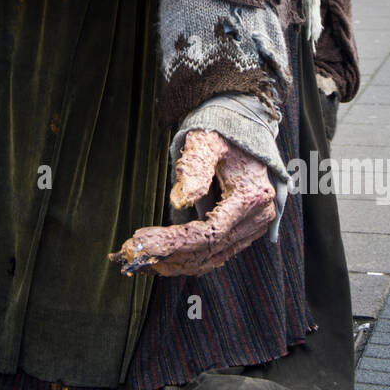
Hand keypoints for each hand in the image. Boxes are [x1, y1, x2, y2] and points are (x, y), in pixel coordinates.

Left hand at [109, 129, 274, 278]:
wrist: (244, 126)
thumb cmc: (221, 130)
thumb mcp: (205, 140)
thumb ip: (194, 167)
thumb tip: (179, 201)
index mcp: (252, 195)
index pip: (209, 231)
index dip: (174, 242)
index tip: (140, 241)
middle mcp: (259, 216)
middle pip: (210, 249)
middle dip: (169, 255)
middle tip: (131, 254)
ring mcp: (255, 226)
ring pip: (213, 257)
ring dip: (177, 263)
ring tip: (142, 260)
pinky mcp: (246, 230)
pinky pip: (218, 252)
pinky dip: (190, 259)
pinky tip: (164, 260)